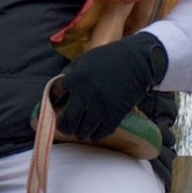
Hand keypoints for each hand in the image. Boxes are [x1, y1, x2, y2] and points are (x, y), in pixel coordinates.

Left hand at [51, 32, 168, 141]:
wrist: (138, 60)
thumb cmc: (110, 56)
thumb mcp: (86, 58)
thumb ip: (72, 70)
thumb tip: (60, 82)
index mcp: (77, 77)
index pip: (56, 94)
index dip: (53, 101)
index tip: (55, 105)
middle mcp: (86, 93)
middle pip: (68, 120)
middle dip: (65, 127)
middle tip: (65, 128)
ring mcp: (101, 105)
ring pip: (84, 130)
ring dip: (80, 133)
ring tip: (80, 133)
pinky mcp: (116, 113)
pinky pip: (103, 132)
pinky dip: (97, 135)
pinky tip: (95, 135)